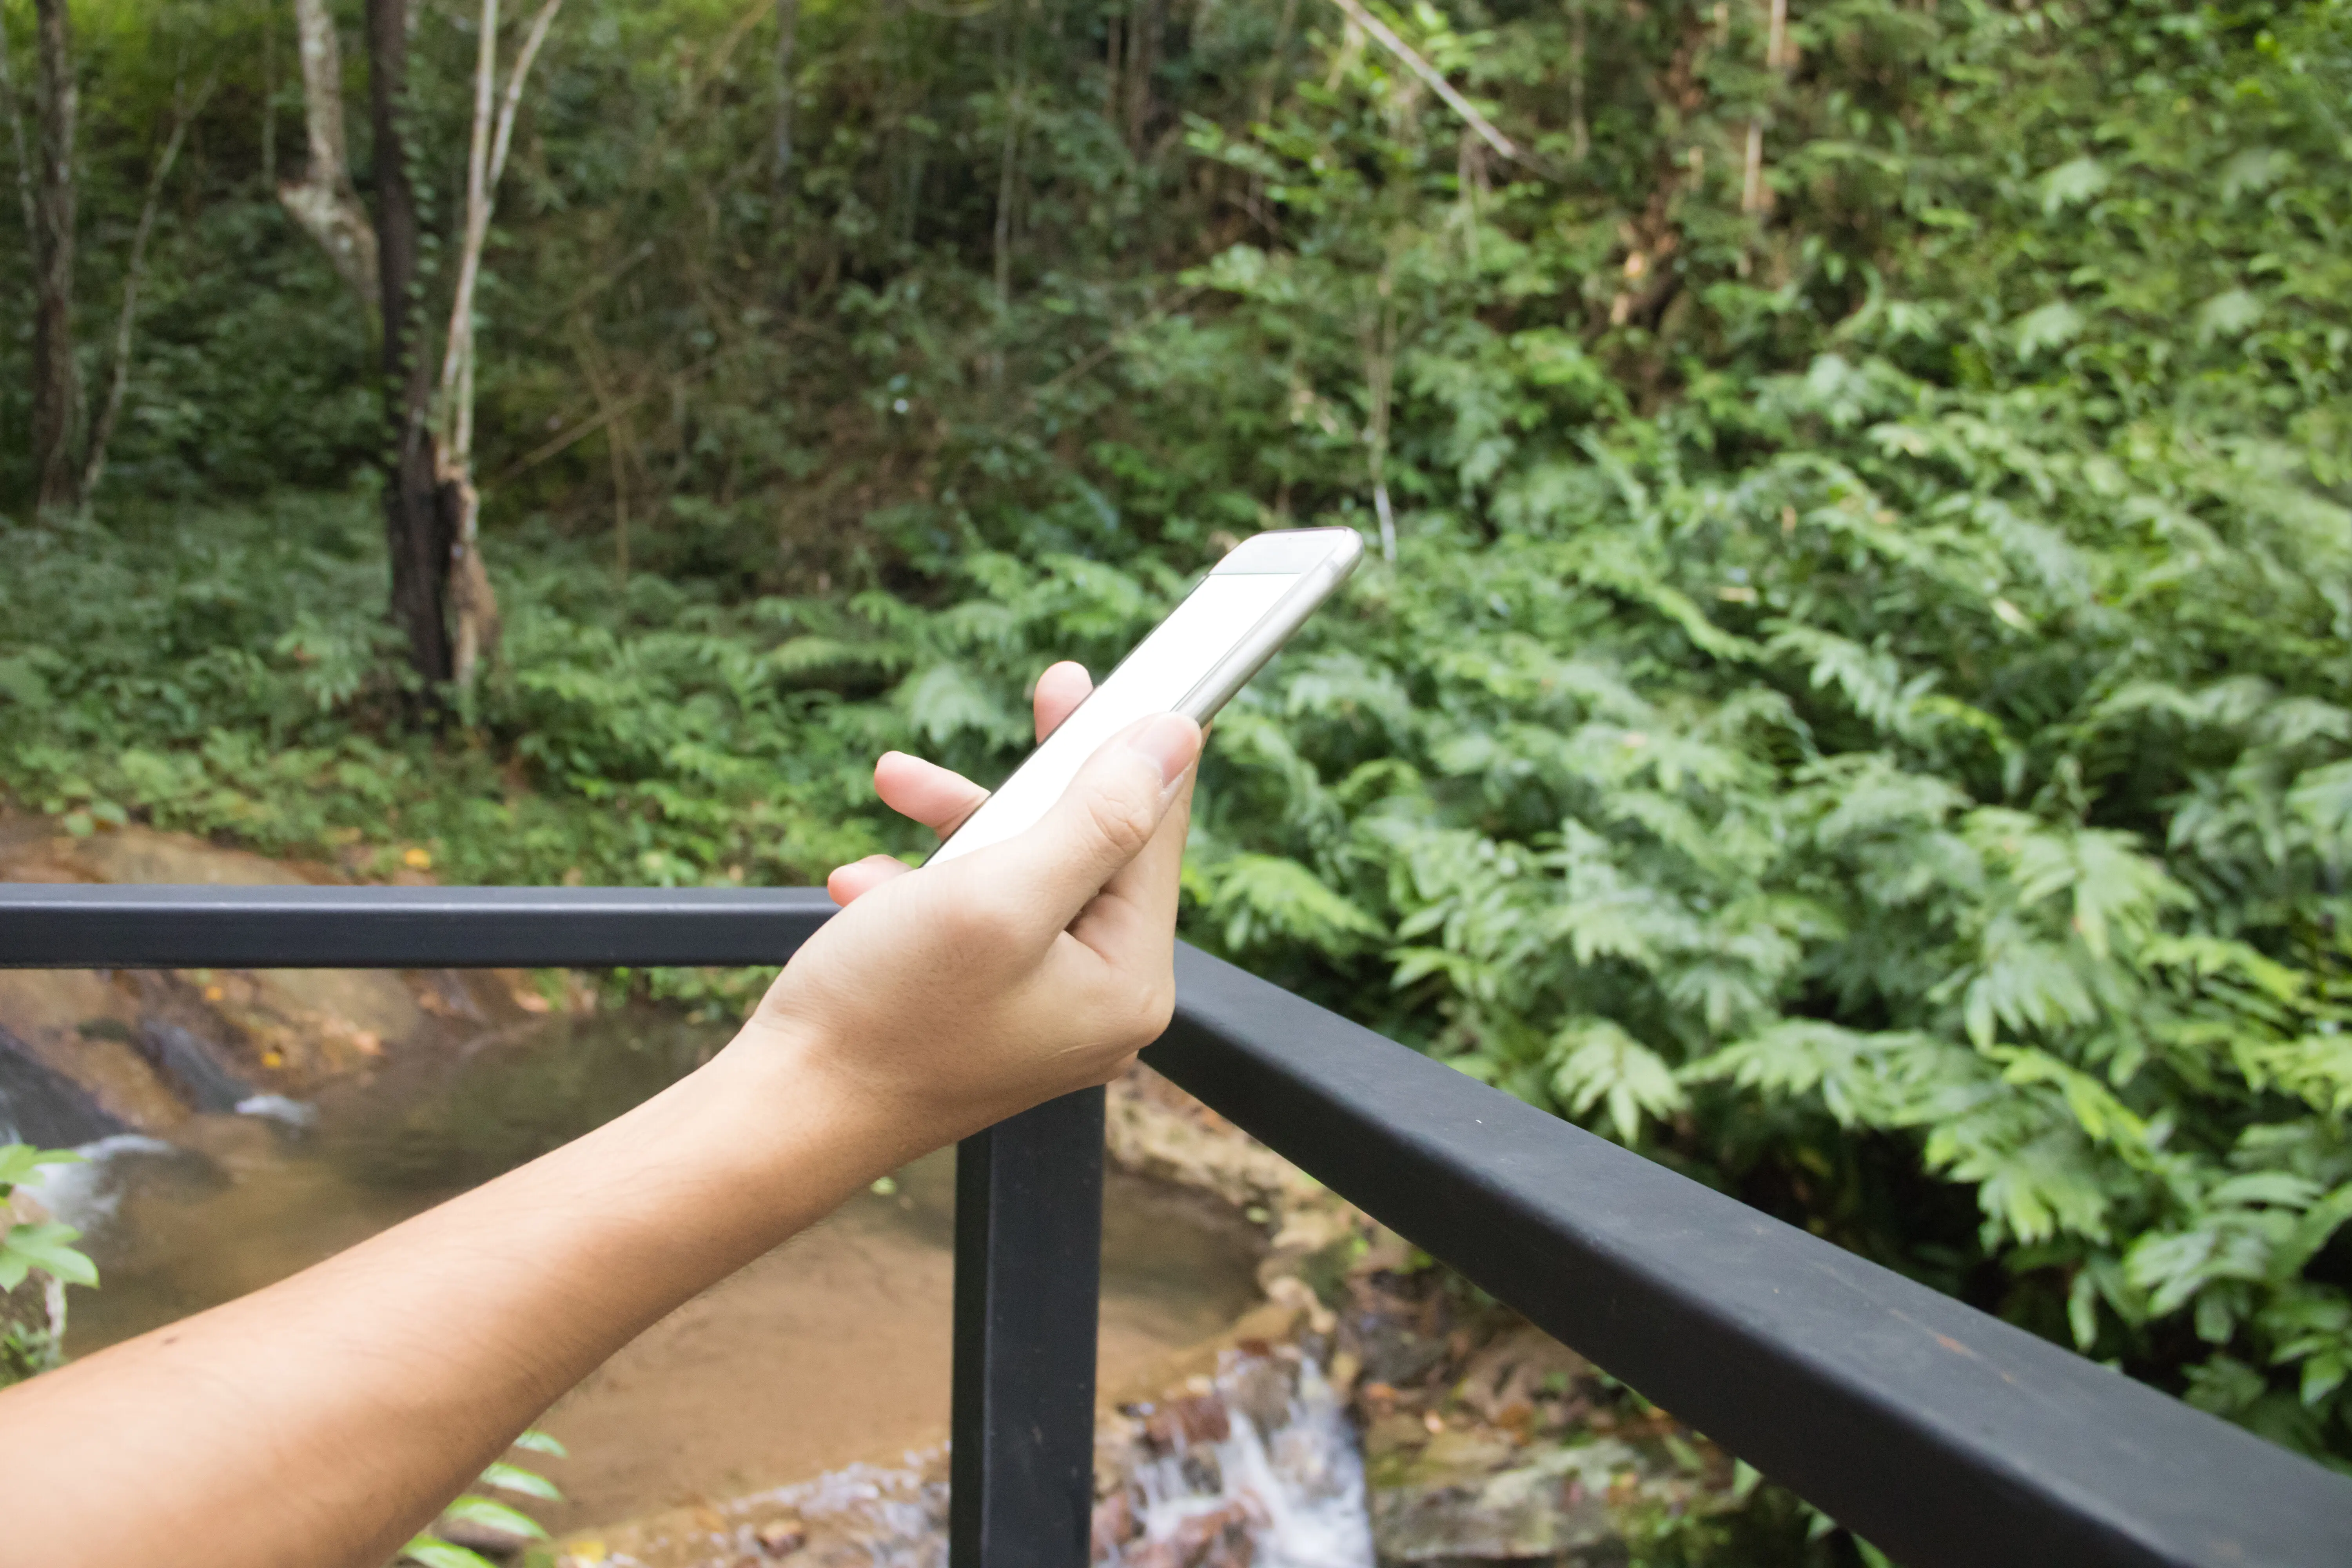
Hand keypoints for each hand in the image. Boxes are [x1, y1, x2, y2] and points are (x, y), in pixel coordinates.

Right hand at [737, 662, 1200, 1154]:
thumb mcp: (1000, 892)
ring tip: (899, 782)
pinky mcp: (981, 1013)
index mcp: (1129, 984)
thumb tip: (1175, 742)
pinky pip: (972, 920)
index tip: (1100, 682)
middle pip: (1090, 852)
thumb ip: (1097, 816)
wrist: (782, 1115)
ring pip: (1020, 876)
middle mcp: (1098, 1006)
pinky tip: (866, 880)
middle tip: (1043, 693)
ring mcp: (1040, 1014)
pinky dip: (921, 886)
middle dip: (1029, 781)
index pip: (1152, 838)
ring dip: (960, 825)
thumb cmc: (885, 1013)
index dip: (1127, 747)